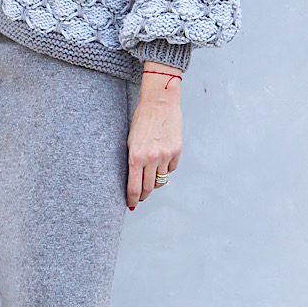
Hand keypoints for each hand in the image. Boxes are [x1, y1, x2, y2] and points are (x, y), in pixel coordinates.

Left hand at [126, 67, 181, 208]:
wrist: (160, 102)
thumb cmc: (142, 119)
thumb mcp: (131, 141)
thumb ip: (132, 161)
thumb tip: (133, 180)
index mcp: (136, 156)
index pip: (134, 187)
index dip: (132, 199)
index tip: (131, 204)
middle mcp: (151, 158)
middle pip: (148, 188)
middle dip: (143, 195)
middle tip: (140, 198)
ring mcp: (166, 155)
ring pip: (161, 180)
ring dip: (154, 183)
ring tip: (149, 178)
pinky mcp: (176, 151)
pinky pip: (171, 169)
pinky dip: (165, 170)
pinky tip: (161, 162)